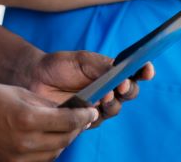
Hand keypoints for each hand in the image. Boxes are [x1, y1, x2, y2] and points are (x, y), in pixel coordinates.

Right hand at [0, 81, 96, 161]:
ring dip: (62, 141)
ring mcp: (15, 158)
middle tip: (81, 119)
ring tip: (65, 129)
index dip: (83, 117)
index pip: (68, 122)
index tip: (91, 112)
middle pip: (63, 140)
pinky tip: (45, 139)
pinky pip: (37, 161)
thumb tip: (65, 112)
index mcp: (28, 119)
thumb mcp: (18, 93)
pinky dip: (46, 151)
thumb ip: (44, 105)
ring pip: (53, 154)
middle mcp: (24, 143)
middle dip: (75, 129)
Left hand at [21, 50, 153, 124]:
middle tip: (122, 85)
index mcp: (111, 72)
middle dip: (128, 89)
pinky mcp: (84, 120)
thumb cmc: (59, 66)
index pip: (134, 73)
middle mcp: (108, 90)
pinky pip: (96, 121)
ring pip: (114, 108)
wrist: (34, 79)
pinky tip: (90, 109)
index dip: (144, 71)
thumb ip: (102, 64)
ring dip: (112, 103)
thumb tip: (120, 71)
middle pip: (129, 93)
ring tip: (103, 96)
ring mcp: (97, 106)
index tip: (147, 69)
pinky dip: (95, 115)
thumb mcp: (81, 59)